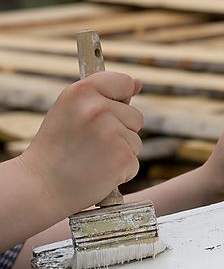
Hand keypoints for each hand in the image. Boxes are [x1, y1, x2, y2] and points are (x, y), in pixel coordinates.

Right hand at [19, 71, 143, 217]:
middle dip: (120, 132)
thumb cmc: (55, 149)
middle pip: (135, 117)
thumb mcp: (69, 111)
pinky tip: (97, 173)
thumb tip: (138, 83)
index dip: (120, 100)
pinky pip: (134, 163)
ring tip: (92, 159)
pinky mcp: (122, 158)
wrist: (41, 186)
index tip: (106, 114)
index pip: (123, 82)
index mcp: (82, 91)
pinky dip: (120, 172)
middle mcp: (98, 108)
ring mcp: (112, 133)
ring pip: (136, 142)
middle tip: (90, 145)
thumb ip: (102, 95)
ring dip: (120, 153)